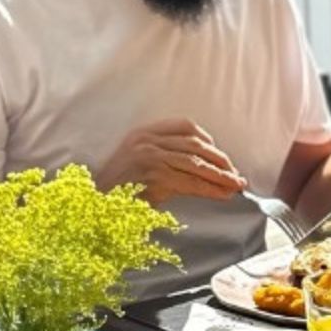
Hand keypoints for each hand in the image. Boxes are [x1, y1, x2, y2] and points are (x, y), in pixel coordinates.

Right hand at [98, 118, 246, 204]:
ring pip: (196, 163)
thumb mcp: (139, 163)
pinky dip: (210, 189)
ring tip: (235, 185)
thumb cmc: (117, 189)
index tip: (221, 156)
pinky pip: (190, 182)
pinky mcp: (154, 176)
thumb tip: (202, 168)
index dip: (208, 140)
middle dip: (220, 160)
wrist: (93, 205)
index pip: (185, 126)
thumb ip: (165, 158)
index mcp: (143, 132)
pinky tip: (222, 194)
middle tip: (236, 174)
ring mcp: (150, 157)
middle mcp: (147, 140)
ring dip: (220, 175)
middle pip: (195, 144)